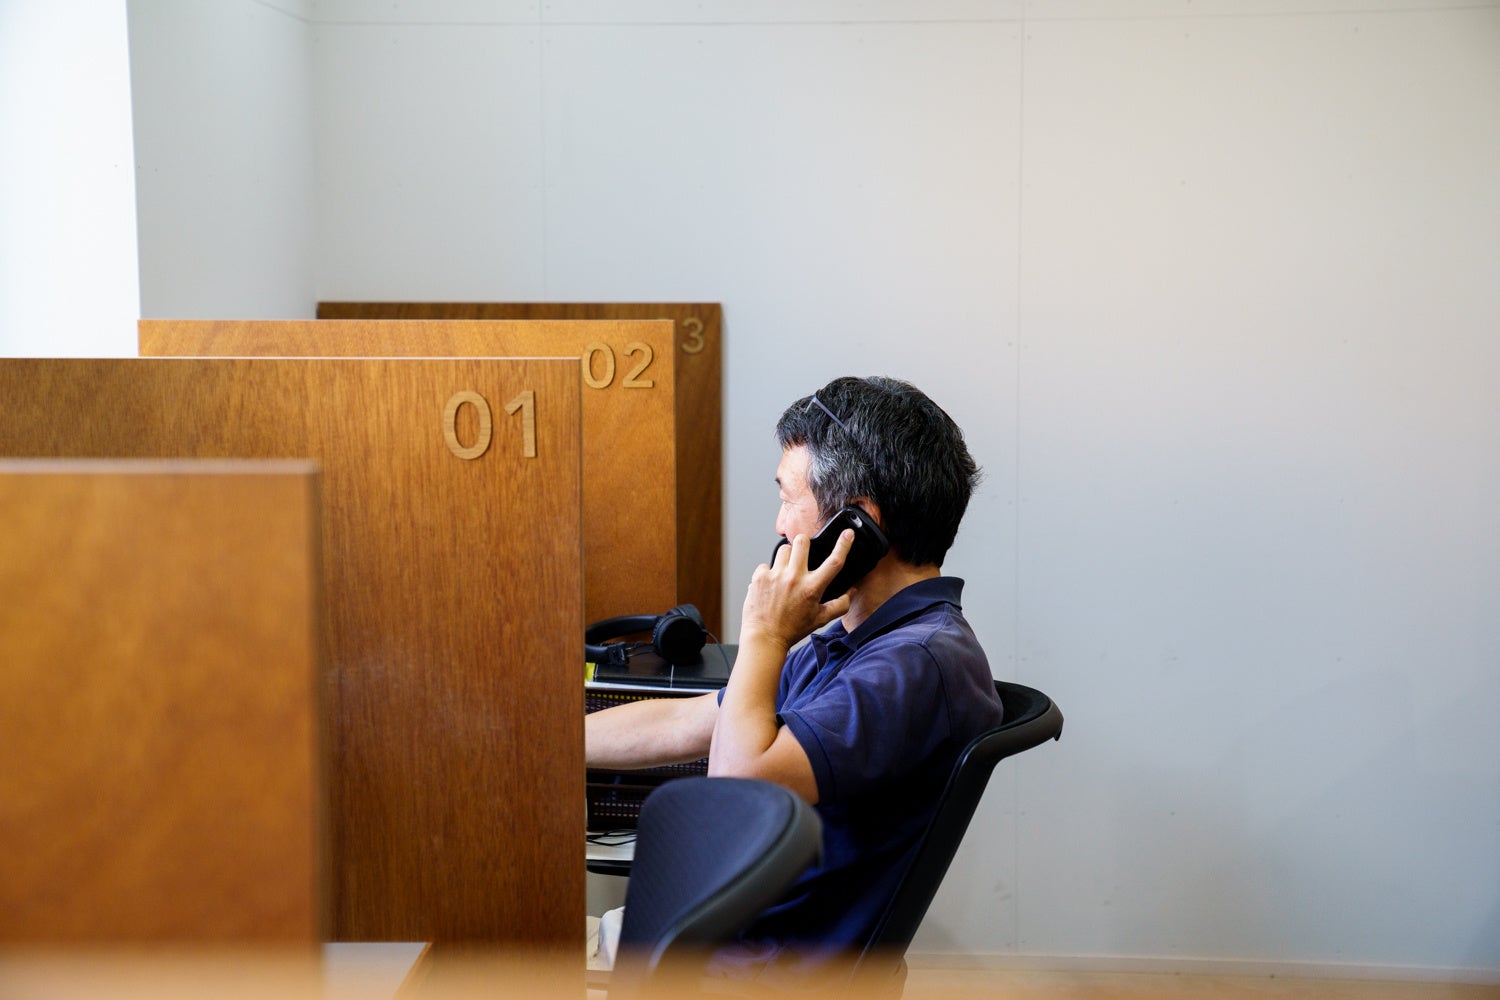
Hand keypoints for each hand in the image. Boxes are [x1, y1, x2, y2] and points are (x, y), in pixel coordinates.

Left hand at [739, 528, 855, 649]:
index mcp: (812, 588)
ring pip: (784, 549)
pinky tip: (770, 585)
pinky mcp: (760, 577)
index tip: (847, 533)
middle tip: (802, 554)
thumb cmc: (792, 629)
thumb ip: (840, 605)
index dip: (843, 545)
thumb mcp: (820, 619)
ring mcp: (776, 576)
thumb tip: (851, 592)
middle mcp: (795, 579)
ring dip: (787, 557)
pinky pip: (766, 564)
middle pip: (802, 542)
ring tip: (785, 573)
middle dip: (804, 543)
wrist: (764, 638)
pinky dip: (769, 572)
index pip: (834, 562)